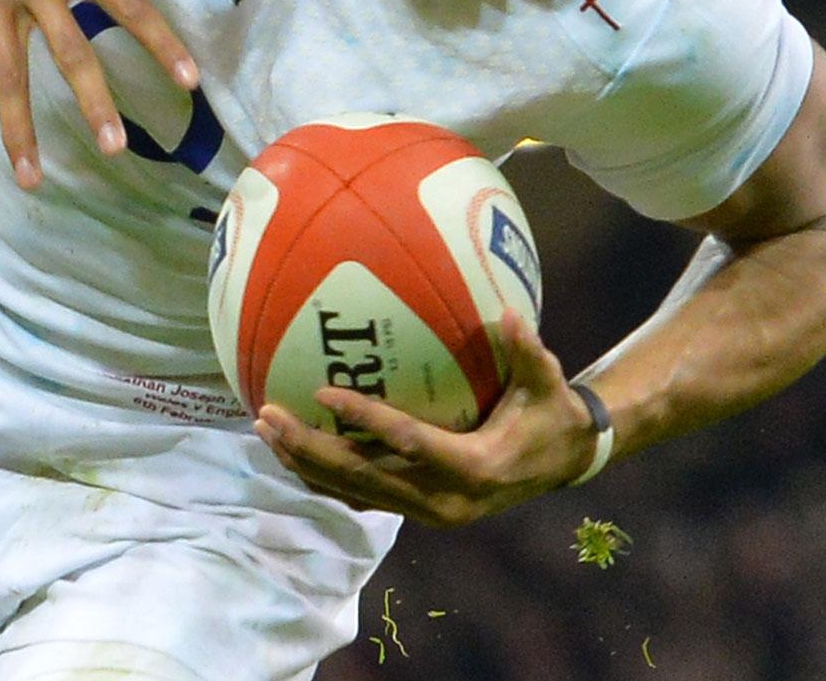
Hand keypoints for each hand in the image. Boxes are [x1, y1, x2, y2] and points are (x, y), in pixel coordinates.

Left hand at [250, 312, 599, 525]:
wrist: (562, 464)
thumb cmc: (550, 414)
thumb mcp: (546, 383)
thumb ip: (528, 352)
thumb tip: (511, 313)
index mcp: (474, 468)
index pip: (408, 442)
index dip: (364, 419)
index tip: (321, 389)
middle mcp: (445, 501)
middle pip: (363, 477)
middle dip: (310, 448)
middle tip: (267, 414)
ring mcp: (428, 512)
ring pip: (353, 492)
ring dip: (305, 463)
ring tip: (264, 428)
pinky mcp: (417, 510)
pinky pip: (360, 496)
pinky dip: (323, 476)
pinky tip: (289, 449)